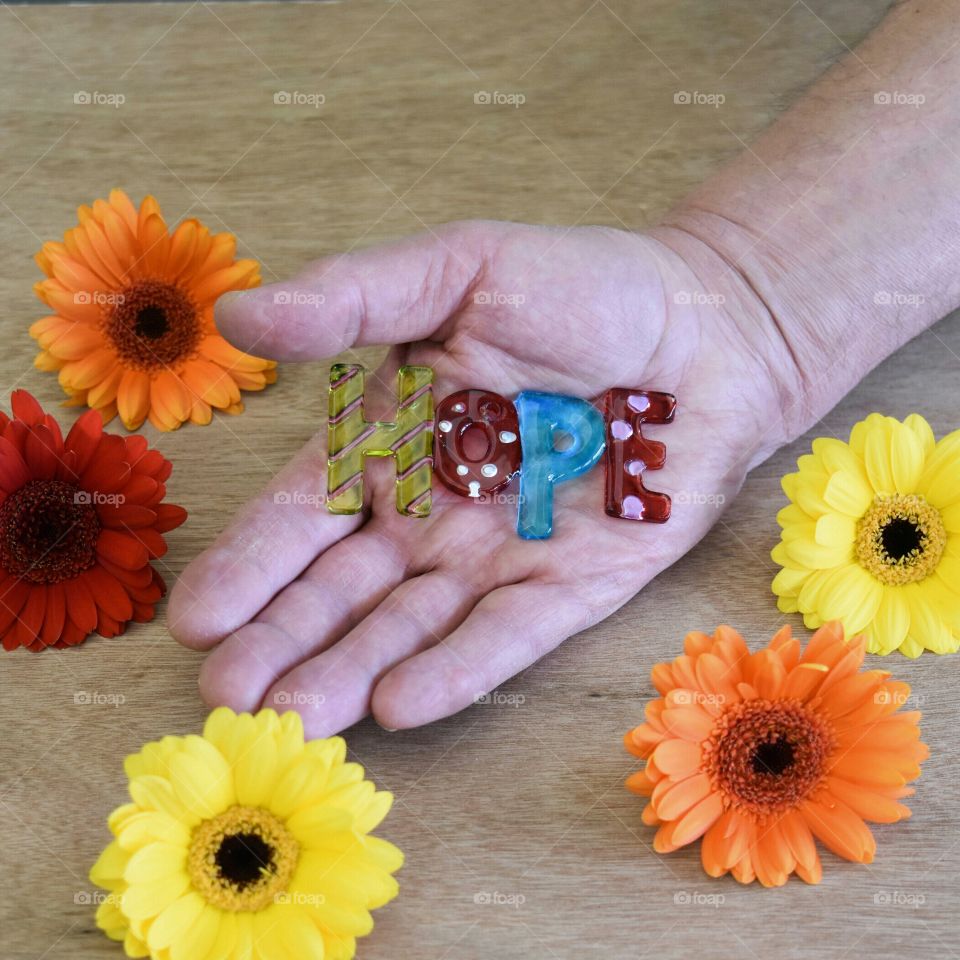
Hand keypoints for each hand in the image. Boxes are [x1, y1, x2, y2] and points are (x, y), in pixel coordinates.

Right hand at [169, 220, 798, 735]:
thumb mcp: (457, 271)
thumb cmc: (580, 287)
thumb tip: (237, 315)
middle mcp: (432, 513)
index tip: (195, 618)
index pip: (302, 517)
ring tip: (297, 717)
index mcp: (389, 443)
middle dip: (284, 642)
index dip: (249, 567)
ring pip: (412, 626)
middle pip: (343, 590)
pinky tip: (402, 706)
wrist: (707, 327)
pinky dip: (459, 668)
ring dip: (353, 672)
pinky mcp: (573, 586)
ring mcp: (499, 556)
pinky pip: (509, 633)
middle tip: (230, 697)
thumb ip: (354, 297)